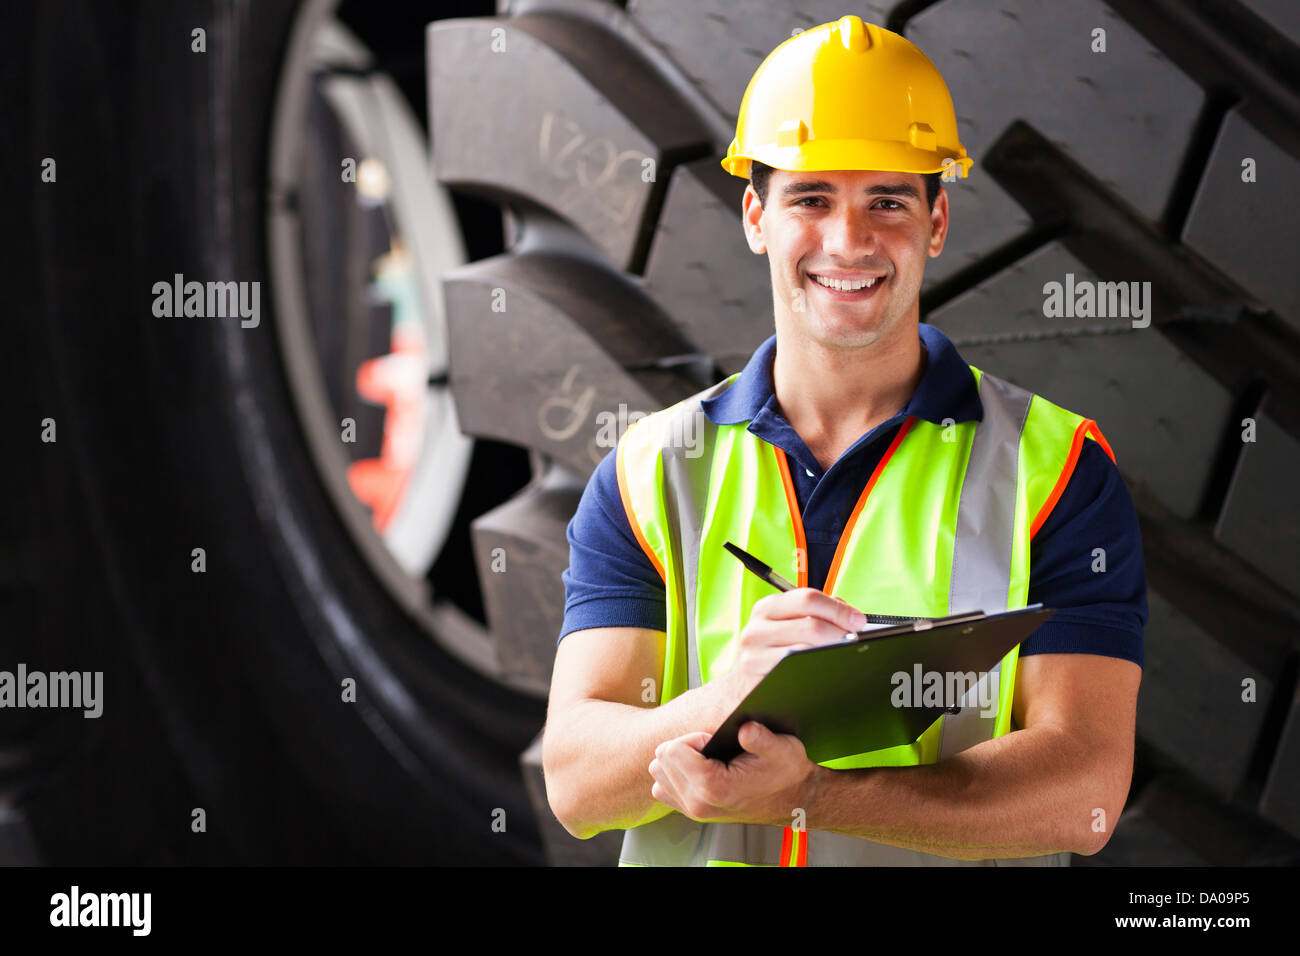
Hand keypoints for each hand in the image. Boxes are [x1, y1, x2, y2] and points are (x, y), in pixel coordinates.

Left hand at [649, 721, 818, 826]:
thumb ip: (761, 739)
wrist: (792, 799)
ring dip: (677, 759)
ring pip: (659, 772)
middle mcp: (698, 803)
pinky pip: (662, 786)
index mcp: (714, 788)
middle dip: (683, 746)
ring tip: (705, 758)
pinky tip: (698, 769)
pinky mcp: (689, 811)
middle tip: (711, 748)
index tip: (714, 739)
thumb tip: (745, 729)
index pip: (673, 750)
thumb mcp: (783, 749)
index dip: (694, 737)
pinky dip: (675, 773)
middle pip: (662, 760)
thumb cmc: (785, 773)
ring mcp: (692, 810)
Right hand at [718, 588, 867, 711]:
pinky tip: (824, 668)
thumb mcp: (787, 625)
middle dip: (841, 632)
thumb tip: (849, 614)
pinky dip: (816, 667)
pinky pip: (795, 669)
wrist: (742, 686)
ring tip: (843, 653)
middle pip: (811, 624)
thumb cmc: (772, 653)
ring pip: (806, 648)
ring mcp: (754, 651)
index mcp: (768, 607)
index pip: (808, 598)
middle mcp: (757, 626)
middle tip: (855, 639)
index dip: (838, 609)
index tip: (858, 620)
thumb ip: (816, 613)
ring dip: (831, 651)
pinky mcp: (756, 674)